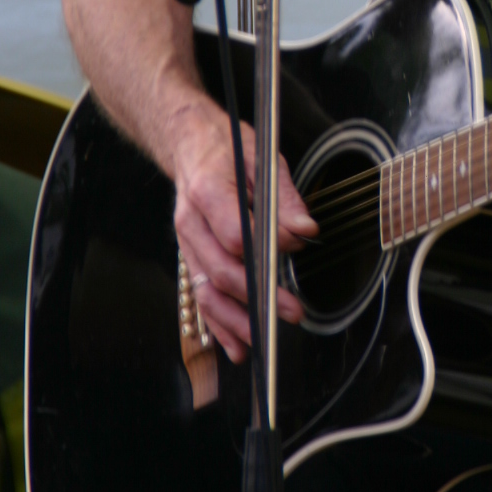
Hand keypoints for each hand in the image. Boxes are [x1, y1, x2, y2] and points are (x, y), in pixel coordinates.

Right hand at [170, 98, 315, 363]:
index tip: (291, 252)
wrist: (189, 146)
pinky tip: (237, 346)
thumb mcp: (262, 160)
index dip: (264, 248)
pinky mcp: (192, 259)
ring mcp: (187, 244)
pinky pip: (201, 298)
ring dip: (235, 320)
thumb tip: (304, 230)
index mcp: (207, 191)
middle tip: (290, 310)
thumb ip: (284, 199)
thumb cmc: (228, 150)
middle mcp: (191, 223)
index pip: (234, 231)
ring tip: (262, 340)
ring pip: (207, 291)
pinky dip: (218, 326)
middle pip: (220, 269)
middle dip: (256, 296)